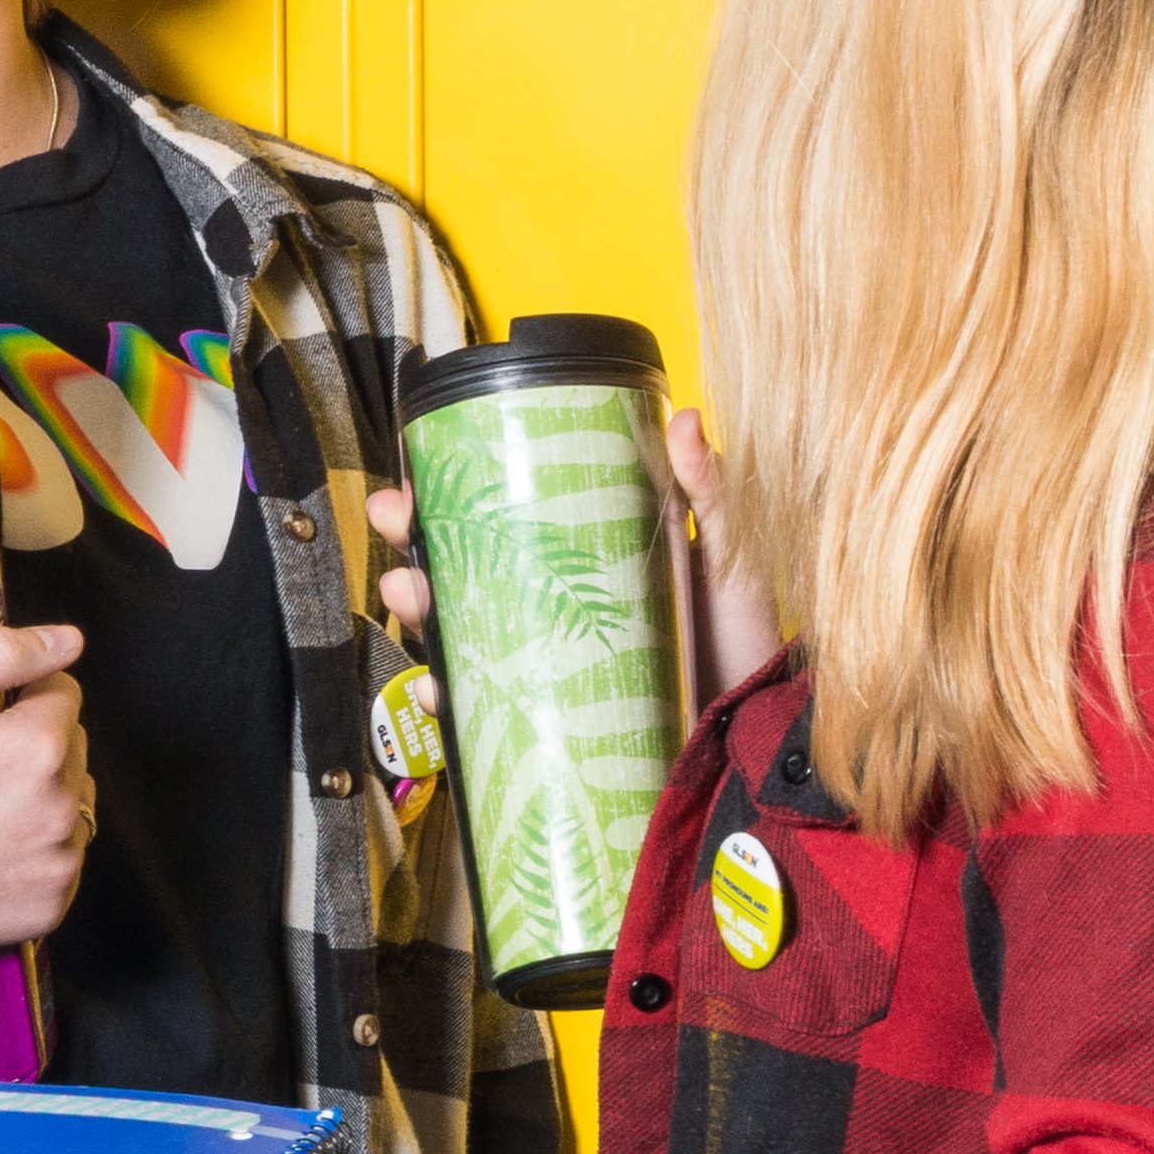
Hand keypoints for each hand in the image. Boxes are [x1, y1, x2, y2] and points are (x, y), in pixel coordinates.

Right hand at [0, 621, 93, 954]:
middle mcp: (60, 811)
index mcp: (37, 749)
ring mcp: (56, 866)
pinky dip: (32, 852)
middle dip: (30, 746)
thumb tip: (69, 641)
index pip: (62, 694)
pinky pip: (60, 861)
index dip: (15, 696)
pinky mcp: (45, 909)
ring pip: (71, 805)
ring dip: (38, 798)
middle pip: (71, 750)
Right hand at [368, 418, 777, 696]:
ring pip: (460, 629)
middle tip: (395, 522)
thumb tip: (686, 419)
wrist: (758, 733)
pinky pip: (481, 706)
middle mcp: (557, 604)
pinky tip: (441, 688)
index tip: (419, 471)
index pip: (510, 512)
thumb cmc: (745, 638)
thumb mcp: (731, 556)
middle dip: (414, 540)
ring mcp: (548, 659)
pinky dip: (448, 698)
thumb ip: (711, 494)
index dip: (455, 491)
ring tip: (407, 594)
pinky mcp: (548, 716)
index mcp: (590, 554)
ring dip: (417, 609)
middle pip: (466, 564)